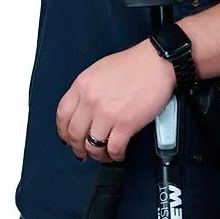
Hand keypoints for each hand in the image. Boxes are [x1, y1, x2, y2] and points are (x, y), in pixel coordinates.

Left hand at [56, 41, 176, 162]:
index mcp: (82, 85)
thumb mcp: (99, 71)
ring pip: (92, 145)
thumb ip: (88, 90)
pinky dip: (115, 156)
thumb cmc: (133, 64)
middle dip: (78, 147)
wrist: (156, 63)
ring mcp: (107, 113)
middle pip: (75, 134)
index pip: (62, 115)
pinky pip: (114, 148)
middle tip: (83, 152)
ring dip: (97, 155)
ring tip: (103, 155)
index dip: (63, 131)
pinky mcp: (126, 124)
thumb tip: (83, 111)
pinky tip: (119, 154)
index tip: (67, 138)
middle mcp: (91, 100)